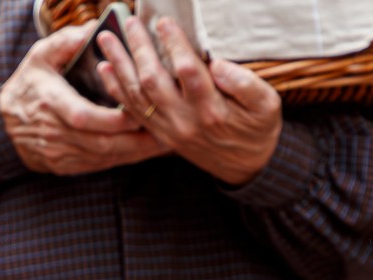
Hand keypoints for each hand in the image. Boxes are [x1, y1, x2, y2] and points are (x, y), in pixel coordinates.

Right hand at [0, 24, 169, 175]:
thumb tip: (92, 30)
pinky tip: (144, 153)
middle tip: (166, 133)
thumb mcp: (40, 56)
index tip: (137, 114)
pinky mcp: (66, 165)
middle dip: (136, 141)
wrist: (3, 126)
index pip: (82, 116)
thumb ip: (66, 41)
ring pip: (103, 157)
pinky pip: (99, 166)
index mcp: (50, 101)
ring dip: (135, 153)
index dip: (111, 120)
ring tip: (164, 143)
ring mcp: (60, 152)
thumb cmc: (28, 85)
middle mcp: (54, 132)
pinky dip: (123, 160)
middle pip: (100, 143)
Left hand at [96, 16, 281, 184]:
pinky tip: (105, 69)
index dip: (173, 45)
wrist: (246, 166)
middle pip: (153, 80)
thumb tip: (218, 64)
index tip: (163, 21)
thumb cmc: (258, 128)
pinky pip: (132, 112)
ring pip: (136, 95)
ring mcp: (169, 129)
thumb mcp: (267, 105)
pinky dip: (116, 89)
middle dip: (138, 48)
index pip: (187, 71)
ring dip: (119, 65)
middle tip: (128, 22)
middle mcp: (185, 120)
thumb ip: (245, 84)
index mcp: (212, 110)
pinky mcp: (160, 134)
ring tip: (105, 38)